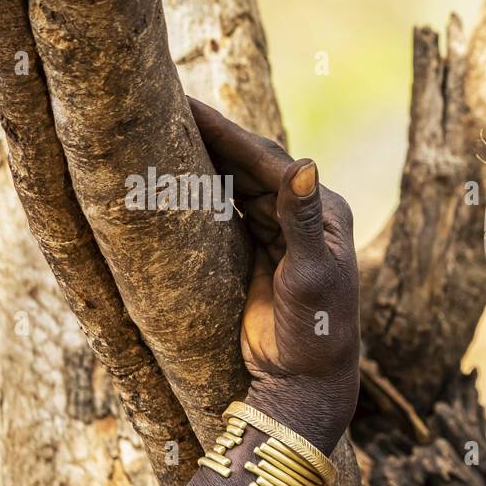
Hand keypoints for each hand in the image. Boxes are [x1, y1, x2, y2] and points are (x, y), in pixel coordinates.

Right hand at [189, 97, 359, 454]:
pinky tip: (173, 175)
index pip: (270, 161)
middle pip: (251, 167)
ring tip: (159, 131)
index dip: (228, 133)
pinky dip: (201, 193)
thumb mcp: (310, 273)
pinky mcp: (256, 254)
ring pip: (236, 187)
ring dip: (203, 161)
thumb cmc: (316, 329)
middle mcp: (303, 216)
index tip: (188, 106)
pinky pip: (226, 213)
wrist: (304, 380)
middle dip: (211, 138)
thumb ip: (303, 221)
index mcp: (325, 211)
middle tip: (162, 106)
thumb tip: (305, 163)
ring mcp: (278, 234)